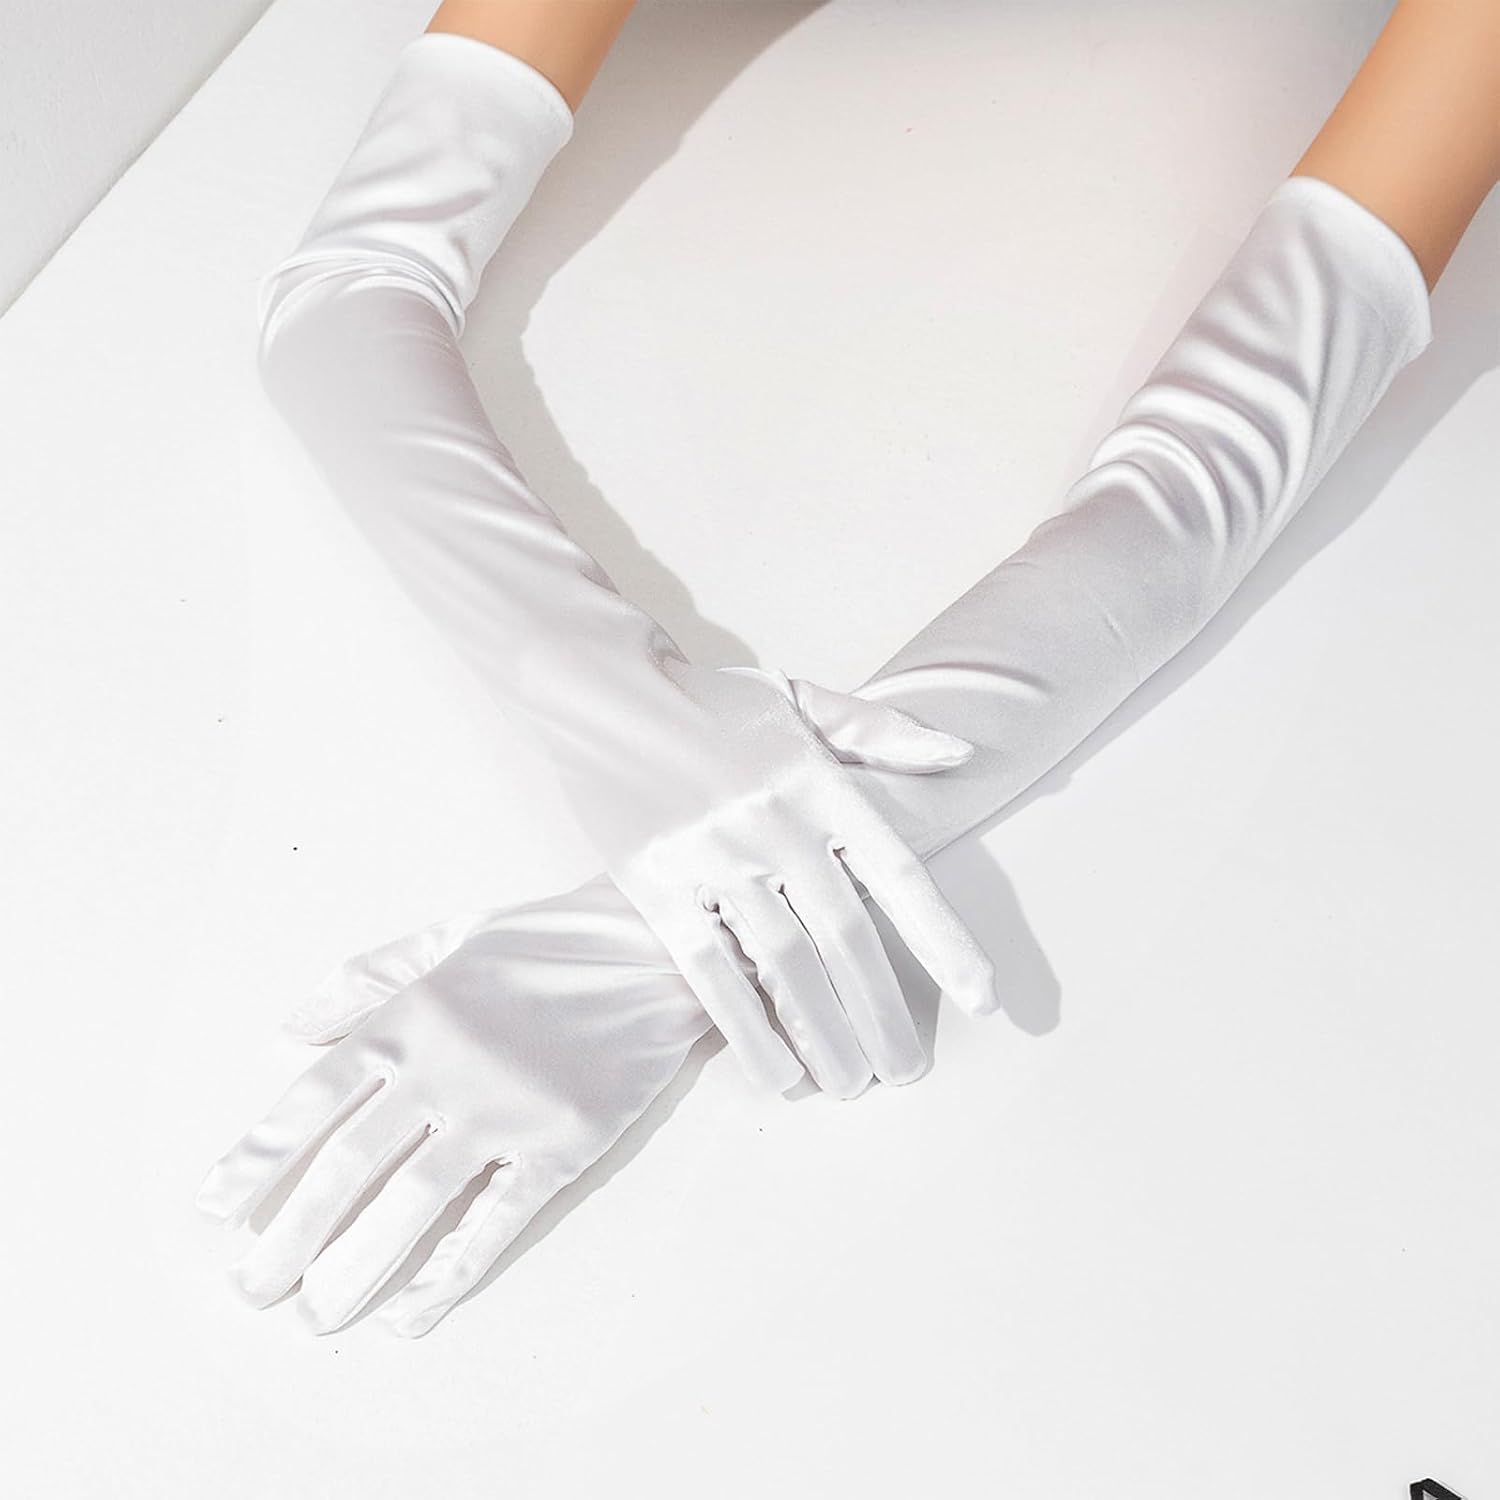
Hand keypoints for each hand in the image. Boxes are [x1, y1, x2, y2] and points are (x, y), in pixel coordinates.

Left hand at [195, 880, 708, 1337]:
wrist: (653, 951)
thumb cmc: (545, 944)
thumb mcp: (445, 938)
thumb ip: (365, 978)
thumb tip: (292, 1027)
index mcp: (411, 1016)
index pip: (314, 1098)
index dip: (258, 1158)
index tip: (216, 1211)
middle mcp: (445, 1066)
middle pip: (348, 1165)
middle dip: (290, 1235)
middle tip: (252, 1289)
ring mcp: (505, 1108)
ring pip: (411, 1202)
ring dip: (354, 1266)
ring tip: (315, 1315)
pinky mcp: (560, 1144)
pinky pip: (495, 1220)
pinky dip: (449, 1271)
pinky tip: (411, 1311)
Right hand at [568, 664, 997, 1098]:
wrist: (600, 692)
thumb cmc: (711, 704)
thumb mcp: (802, 698)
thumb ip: (881, 731)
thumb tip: (961, 756)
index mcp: (819, 782)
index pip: (898, 874)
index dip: (944, 941)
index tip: (983, 999)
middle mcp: (774, 821)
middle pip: (845, 937)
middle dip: (882, 1016)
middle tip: (906, 1072)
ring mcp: (712, 855)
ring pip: (784, 965)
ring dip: (824, 1036)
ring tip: (852, 1086)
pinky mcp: (656, 886)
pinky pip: (710, 972)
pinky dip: (748, 1031)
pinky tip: (778, 1075)